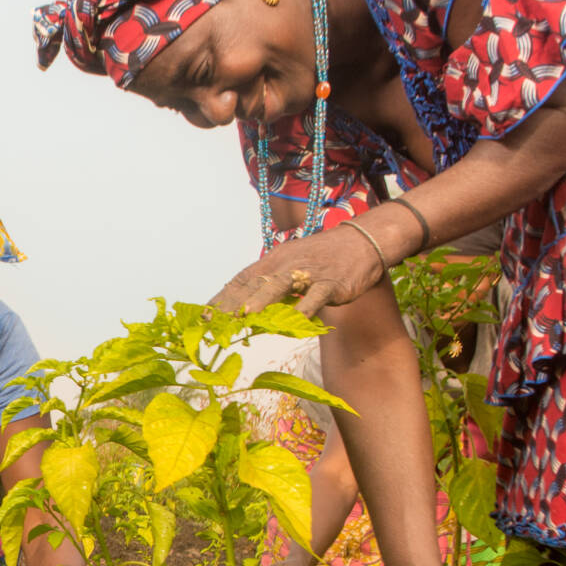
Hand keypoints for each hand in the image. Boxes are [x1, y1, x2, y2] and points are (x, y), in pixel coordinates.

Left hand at [210, 224, 386, 317]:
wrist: (361, 242)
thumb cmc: (322, 259)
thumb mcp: (291, 267)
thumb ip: (271, 286)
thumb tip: (246, 310)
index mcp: (273, 261)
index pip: (241, 280)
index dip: (222, 298)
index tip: (204, 317)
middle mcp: (286, 264)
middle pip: (254, 284)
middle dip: (233, 304)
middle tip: (214, 323)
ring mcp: (308, 272)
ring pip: (281, 285)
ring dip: (262, 300)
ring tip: (246, 316)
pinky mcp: (331, 282)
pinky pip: (317, 296)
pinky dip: (306, 307)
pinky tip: (297, 322)